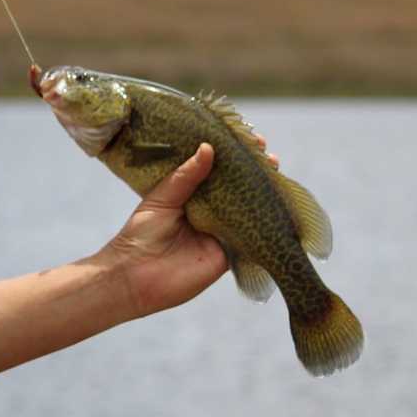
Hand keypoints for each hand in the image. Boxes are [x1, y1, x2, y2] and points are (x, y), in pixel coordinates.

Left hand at [92, 138, 279, 318]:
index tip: (248, 139)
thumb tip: (208, 147)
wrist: (135, 277)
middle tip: (270, 157)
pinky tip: (280, 210)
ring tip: (278, 176)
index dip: (233, 155)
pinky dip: (265, 226)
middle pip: (237, 189)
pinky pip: (251, 239)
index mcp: (189, 193)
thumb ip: (185, 176)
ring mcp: (220, 232)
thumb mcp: (161, 199)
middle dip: (256, 173)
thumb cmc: (140, 235)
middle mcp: (208, 211)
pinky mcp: (228, 254)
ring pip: (248, 211)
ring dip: (266, 195)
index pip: (216, 169)